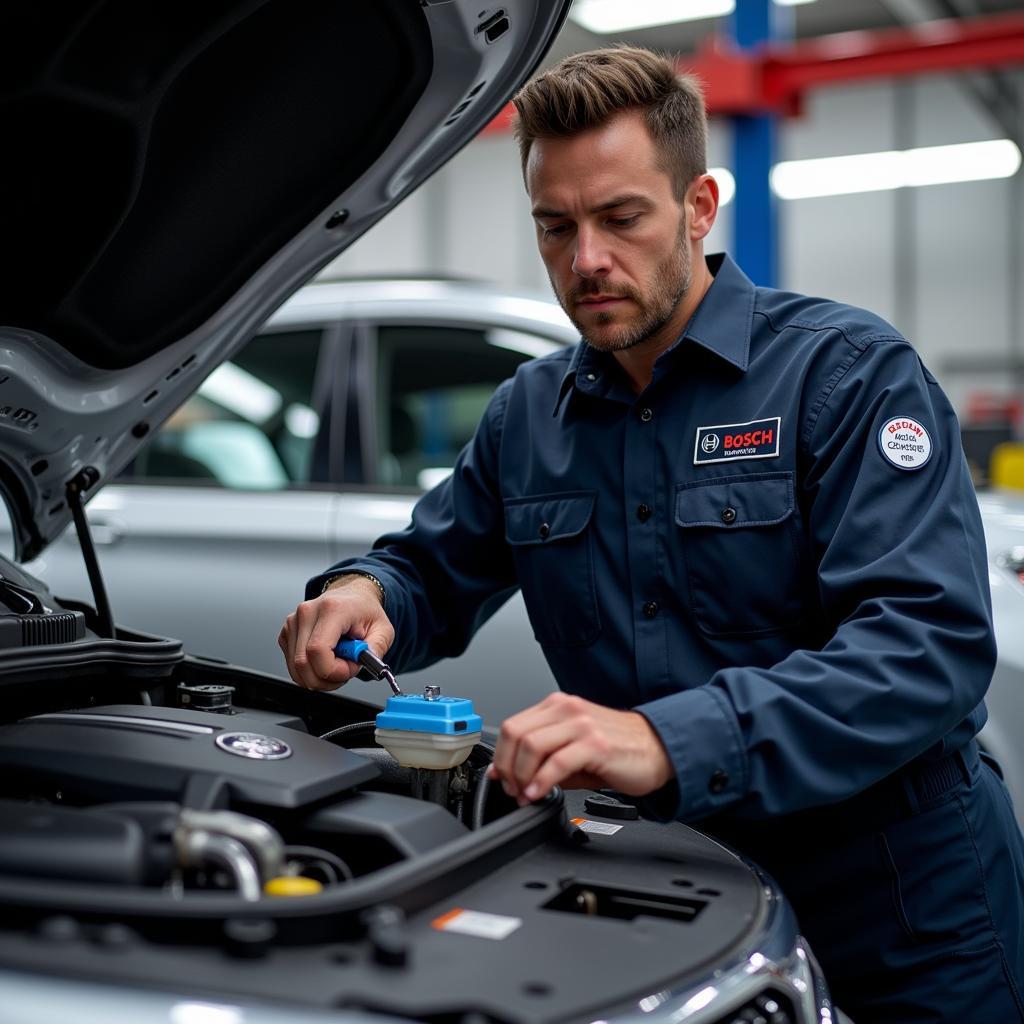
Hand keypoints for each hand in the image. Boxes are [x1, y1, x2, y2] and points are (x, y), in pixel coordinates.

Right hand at [278, 576, 393, 690]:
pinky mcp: (287, 633)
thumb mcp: (384, 630)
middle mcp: (308, 612)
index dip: (334, 670)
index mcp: (332, 608)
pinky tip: (325, 661)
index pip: (318, 650)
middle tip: (345, 670)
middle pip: (303, 663)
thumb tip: (368, 665)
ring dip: (318, 677)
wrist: (352, 597)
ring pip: (296, 669)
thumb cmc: (364, 611)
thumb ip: (377, 649)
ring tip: (338, 665)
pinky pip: (293, 665)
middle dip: (327, 678)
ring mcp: (294, 622)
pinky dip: (310, 671)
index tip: (350, 669)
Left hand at [488, 692, 672, 804]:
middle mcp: (567, 709)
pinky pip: (556, 762)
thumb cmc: (617, 748)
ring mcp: (581, 724)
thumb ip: (542, 758)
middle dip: (507, 767)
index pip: (513, 726)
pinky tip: (539, 794)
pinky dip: (541, 782)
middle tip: (512, 789)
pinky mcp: (595, 743)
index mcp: (557, 706)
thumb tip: (508, 773)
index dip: (500, 756)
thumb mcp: (573, 747)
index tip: (502, 778)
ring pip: (531, 745)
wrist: (658, 749)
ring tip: (525, 794)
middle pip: (515, 734)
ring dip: (521, 776)